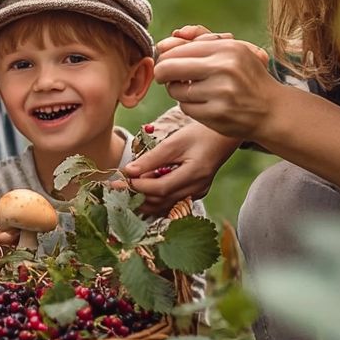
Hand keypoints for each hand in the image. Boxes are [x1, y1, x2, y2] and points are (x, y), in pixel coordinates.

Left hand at [119, 119, 240, 215]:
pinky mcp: (196, 193)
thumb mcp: (174, 141)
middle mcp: (198, 188)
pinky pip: (172, 203)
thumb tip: (129, 171)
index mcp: (194, 174)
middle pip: (161, 201)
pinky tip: (143, 192)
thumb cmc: (199, 133)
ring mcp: (198, 193)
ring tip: (126, 189)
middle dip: (137, 196)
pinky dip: (156, 200)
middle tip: (118, 187)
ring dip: (144, 200)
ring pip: (166, 206)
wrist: (222, 137)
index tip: (118, 181)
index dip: (137, 187)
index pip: (160, 188)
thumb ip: (152, 158)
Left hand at [154, 29, 277, 141]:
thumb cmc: (247, 77)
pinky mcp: (216, 114)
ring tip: (193, 91)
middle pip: (169, 68)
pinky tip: (203, 104)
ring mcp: (220, 92)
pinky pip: (185, 108)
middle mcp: (224, 68)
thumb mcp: (232, 51)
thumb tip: (162, 44)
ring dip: (177, 91)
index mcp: (227, 48)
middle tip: (165, 78)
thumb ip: (199, 42)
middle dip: (162, 74)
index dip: (166, 57)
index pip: (179, 49)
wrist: (272, 109)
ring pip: (175, 90)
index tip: (167, 63)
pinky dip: (189, 106)